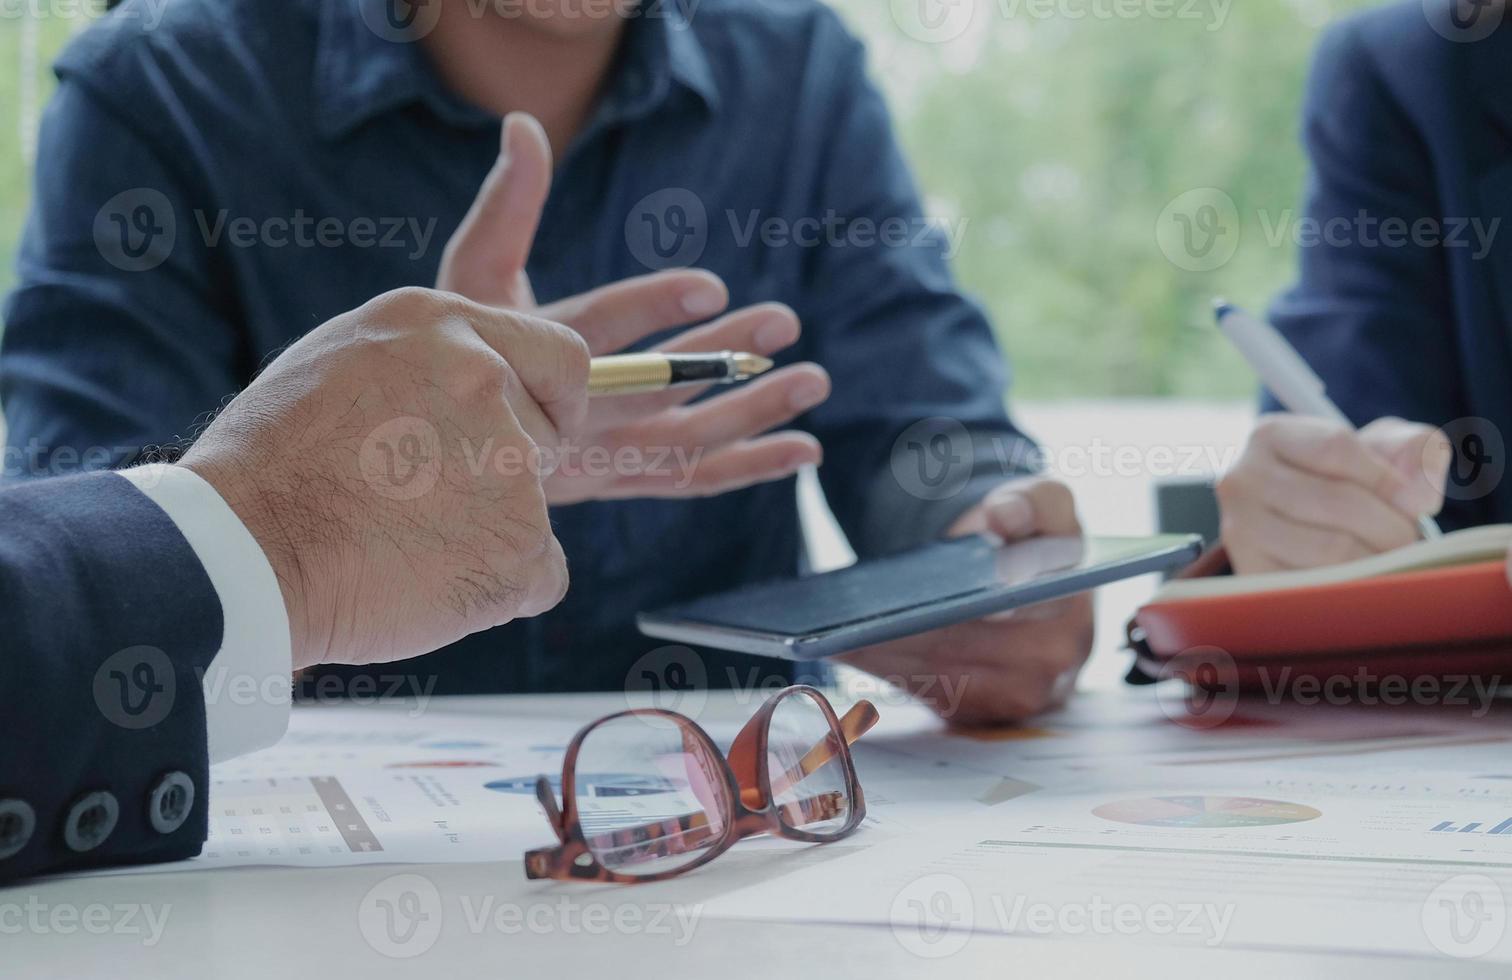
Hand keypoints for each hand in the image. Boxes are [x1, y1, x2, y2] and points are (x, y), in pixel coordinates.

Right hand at [180, 287, 590, 671]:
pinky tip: (426, 585)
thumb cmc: (270, 469)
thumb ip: (428, 366)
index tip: (531, 430)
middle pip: (549, 434)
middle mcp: (484, 377)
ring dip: (487, 533)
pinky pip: (541, 574)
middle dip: (510, 470)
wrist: (239, 553)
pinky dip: (498, 591)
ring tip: (399, 544)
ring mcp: (509, 459)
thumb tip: (487, 384)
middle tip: (428, 503)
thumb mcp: (343, 364)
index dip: (551, 400)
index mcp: (440, 325)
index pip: (559, 354)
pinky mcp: (520, 538)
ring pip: (535, 509)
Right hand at [437, 112, 826, 502]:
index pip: (595, 330)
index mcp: (527, 356)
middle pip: (654, 387)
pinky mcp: (622, 481)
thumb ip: (509, 203)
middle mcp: (566, 417)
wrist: (440, 444)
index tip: (712, 284)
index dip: (650, 309)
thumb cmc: (461, 342)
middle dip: (721, 353)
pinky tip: (805, 450)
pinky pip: (692, 478)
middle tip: (783, 320)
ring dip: (753, 413)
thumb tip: (522, 124)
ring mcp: (598, 458)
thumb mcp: (472, 271)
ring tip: (814, 380)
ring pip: (686, 440)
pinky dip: (750, 465)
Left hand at [839, 477, 1093, 725]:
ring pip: (945, 677)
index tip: (915, 599)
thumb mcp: (1042, 502)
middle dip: (910, 633)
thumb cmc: (1030, 541)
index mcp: (1070, 603)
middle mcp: (1056, 660)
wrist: (1026, 580)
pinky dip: (894, 673)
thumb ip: (1032, 501)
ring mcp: (1024, 695)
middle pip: (966, 649)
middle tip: (858, 615)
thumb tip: (1003, 518)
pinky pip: (935, 697)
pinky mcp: (990, 714)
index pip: (1009, 607)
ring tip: (845, 632)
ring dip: (892, 657)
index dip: (961, 606)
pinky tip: (856, 649)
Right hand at [1218, 415, 1451, 574]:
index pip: (1337, 449)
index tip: (1412, 500)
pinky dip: (1354, 584)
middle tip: (1408, 539)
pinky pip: (1319, 585)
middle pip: (1337, 502)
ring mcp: (1240, 530)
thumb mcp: (1381, 449)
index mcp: (1271, 435)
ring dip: (1377, 558)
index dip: (1387, 477)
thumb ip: (1415, 450)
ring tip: (1387, 557)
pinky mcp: (1251, 574)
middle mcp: (1242, 479)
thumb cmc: (1346, 480)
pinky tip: (1363, 577)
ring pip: (1330, 548)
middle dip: (1391, 526)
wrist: (1300, 524)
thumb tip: (1417, 497)